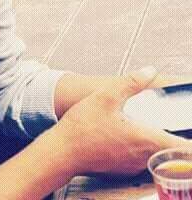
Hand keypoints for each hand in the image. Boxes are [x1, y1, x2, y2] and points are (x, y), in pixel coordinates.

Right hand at [53, 67, 191, 176]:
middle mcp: (143, 156)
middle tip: (177, 128)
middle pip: (173, 154)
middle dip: (178, 142)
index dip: (190, 142)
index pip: (183, 147)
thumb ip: (130, 82)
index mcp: (145, 139)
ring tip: (155, 129)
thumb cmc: (82, 127)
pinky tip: (130, 137)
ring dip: (160, 145)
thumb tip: (150, 71)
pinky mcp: (121, 169)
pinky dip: (144, 150)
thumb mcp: (106, 96)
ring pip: (157, 158)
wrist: (61, 151)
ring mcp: (132, 165)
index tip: (188, 132)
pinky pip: (142, 160)